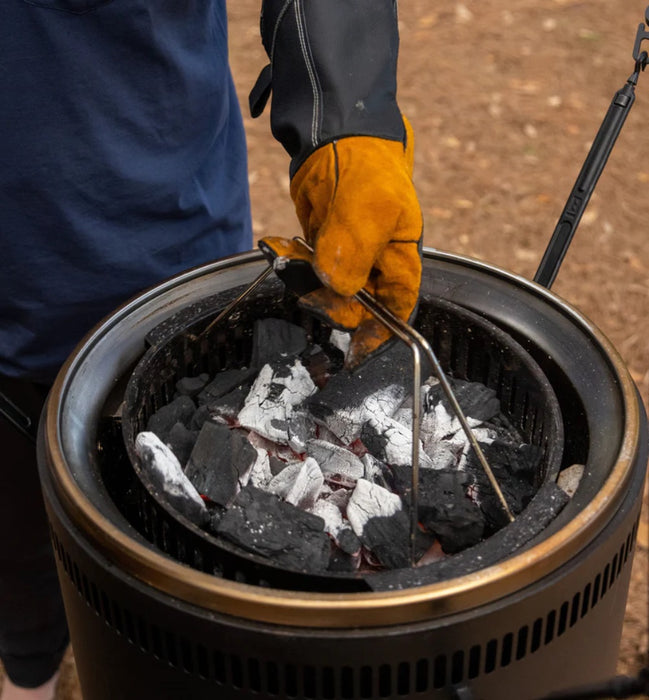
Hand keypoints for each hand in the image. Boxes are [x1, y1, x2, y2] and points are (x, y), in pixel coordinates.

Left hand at [260, 118, 422, 367]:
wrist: (336, 136)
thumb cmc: (367, 170)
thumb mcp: (367, 211)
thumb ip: (353, 255)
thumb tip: (337, 290)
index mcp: (399, 259)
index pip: (396, 309)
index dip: (380, 333)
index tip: (355, 353)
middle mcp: (375, 264)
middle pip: (357, 306)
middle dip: (330, 303)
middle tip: (308, 289)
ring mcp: (347, 256)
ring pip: (327, 290)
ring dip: (304, 282)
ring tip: (288, 256)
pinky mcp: (322, 248)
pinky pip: (306, 271)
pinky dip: (290, 265)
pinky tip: (280, 247)